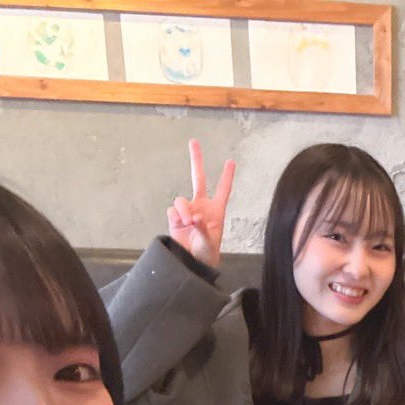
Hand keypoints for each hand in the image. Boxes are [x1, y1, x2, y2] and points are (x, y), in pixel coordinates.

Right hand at [168, 139, 235, 269]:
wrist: (192, 264)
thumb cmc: (207, 254)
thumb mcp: (209, 243)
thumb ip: (202, 229)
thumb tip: (194, 217)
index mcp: (216, 211)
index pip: (223, 189)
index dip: (226, 176)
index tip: (231, 161)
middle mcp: (201, 207)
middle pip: (198, 178)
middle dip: (196, 160)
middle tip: (194, 141)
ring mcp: (187, 211)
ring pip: (181, 200)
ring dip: (183, 209)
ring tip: (188, 223)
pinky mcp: (174, 218)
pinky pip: (172, 211)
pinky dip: (176, 216)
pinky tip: (181, 225)